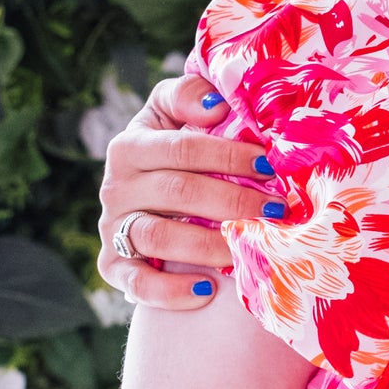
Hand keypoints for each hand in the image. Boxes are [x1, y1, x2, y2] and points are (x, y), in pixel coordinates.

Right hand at [98, 75, 265, 308]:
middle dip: (232, 202)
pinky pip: (138, 283)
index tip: (270, 167)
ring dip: (209, 245)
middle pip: (177, 191)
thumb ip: (188, 98)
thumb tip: (216, 103)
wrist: (146, 204)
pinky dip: (171, 290)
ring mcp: (112, 228)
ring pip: (159, 236)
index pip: (183, 148)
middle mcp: (116, 186)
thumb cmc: (174, 157)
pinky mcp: (114, 266)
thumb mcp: (174, 117)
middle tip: (275, 211)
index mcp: (132, 146)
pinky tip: (207, 290)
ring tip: (248, 250)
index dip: (229, 156)